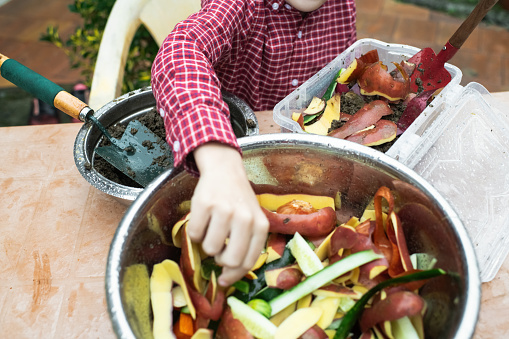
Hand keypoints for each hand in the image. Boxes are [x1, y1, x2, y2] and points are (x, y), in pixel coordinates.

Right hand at [189, 142, 268, 286]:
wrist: (225, 171)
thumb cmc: (239, 201)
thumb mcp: (252, 220)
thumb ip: (247, 245)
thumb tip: (228, 277)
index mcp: (260, 226)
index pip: (248, 262)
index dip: (234, 276)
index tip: (224, 280)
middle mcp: (245, 219)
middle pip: (230, 261)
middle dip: (220, 261)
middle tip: (218, 250)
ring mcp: (224, 211)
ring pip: (210, 249)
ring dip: (207, 244)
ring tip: (212, 229)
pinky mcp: (205, 204)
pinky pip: (194, 234)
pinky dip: (195, 231)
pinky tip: (203, 219)